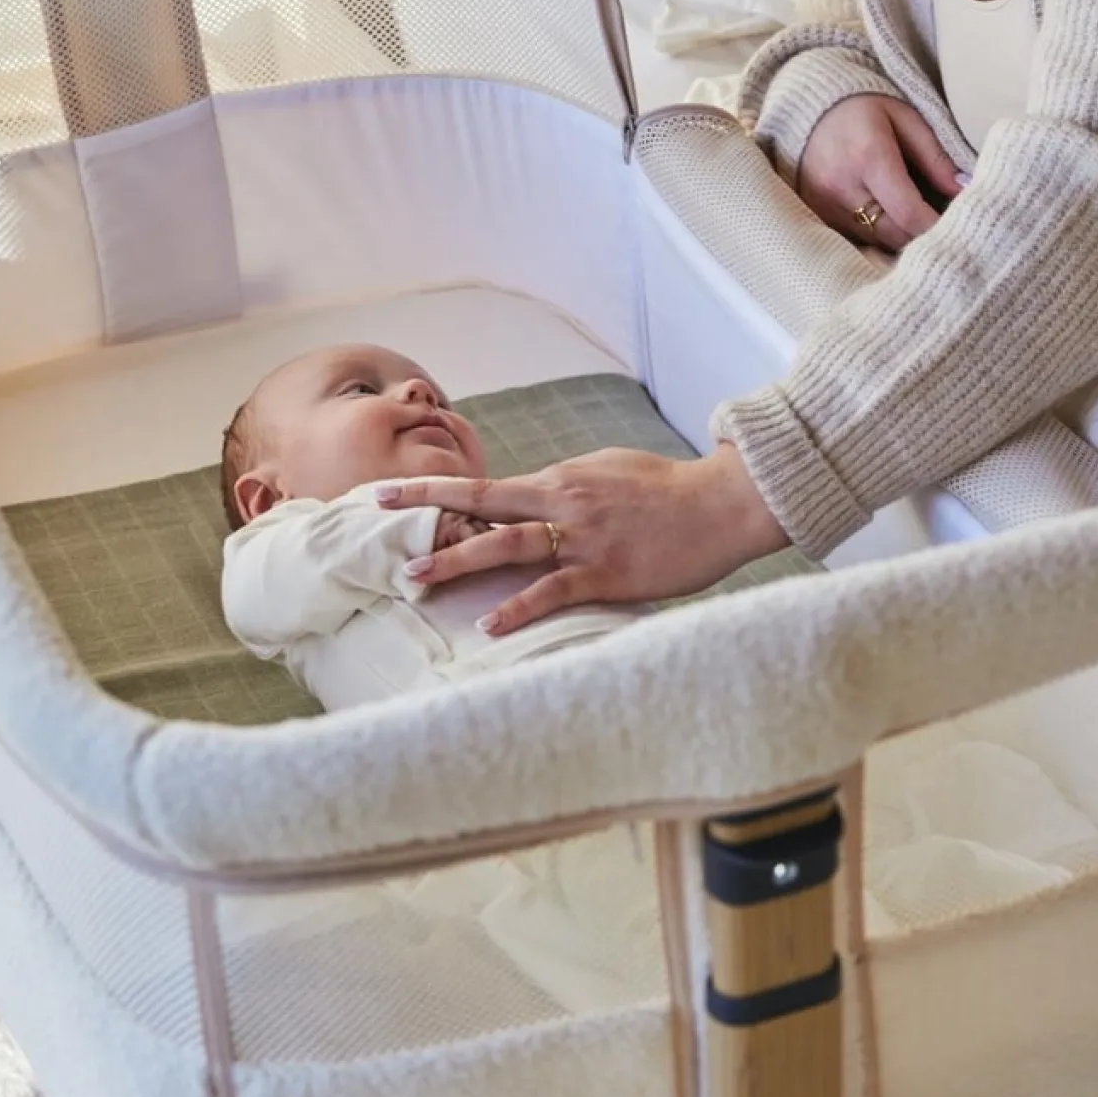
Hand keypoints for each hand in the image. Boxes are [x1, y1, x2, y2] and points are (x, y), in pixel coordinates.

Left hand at [384, 444, 786, 635]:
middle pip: (480, 504)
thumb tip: (530, 497)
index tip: (385, 492)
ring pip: (507, 546)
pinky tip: (489, 624)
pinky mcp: (607, 573)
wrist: (722, 503)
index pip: (483, 486)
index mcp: (558, 479)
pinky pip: (554, 591)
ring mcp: (582, 538)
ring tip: (415, 576)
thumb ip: (564, 487)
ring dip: (458, 561)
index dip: (432, 489)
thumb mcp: (607, 472)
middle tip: (375, 518)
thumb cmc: (668, 489)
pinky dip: (519, 607)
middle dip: (424, 509)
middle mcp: (562, 503)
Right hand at [794, 93, 964, 252]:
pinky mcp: (816, 216)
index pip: (909, 212)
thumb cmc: (864, 110)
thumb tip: (965, 190)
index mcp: (869, 157)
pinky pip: (857, 238)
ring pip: (877, 240)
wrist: (807, 110)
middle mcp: (841, 187)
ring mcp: (824, 206)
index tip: (961, 228)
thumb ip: (935, 157)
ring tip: (916, 216)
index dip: (937, 226)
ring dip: (902, 235)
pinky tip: (889, 217)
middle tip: (944, 222)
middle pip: (895, 234)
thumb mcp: (906, 120)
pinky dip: (878, 233)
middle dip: (923, 233)